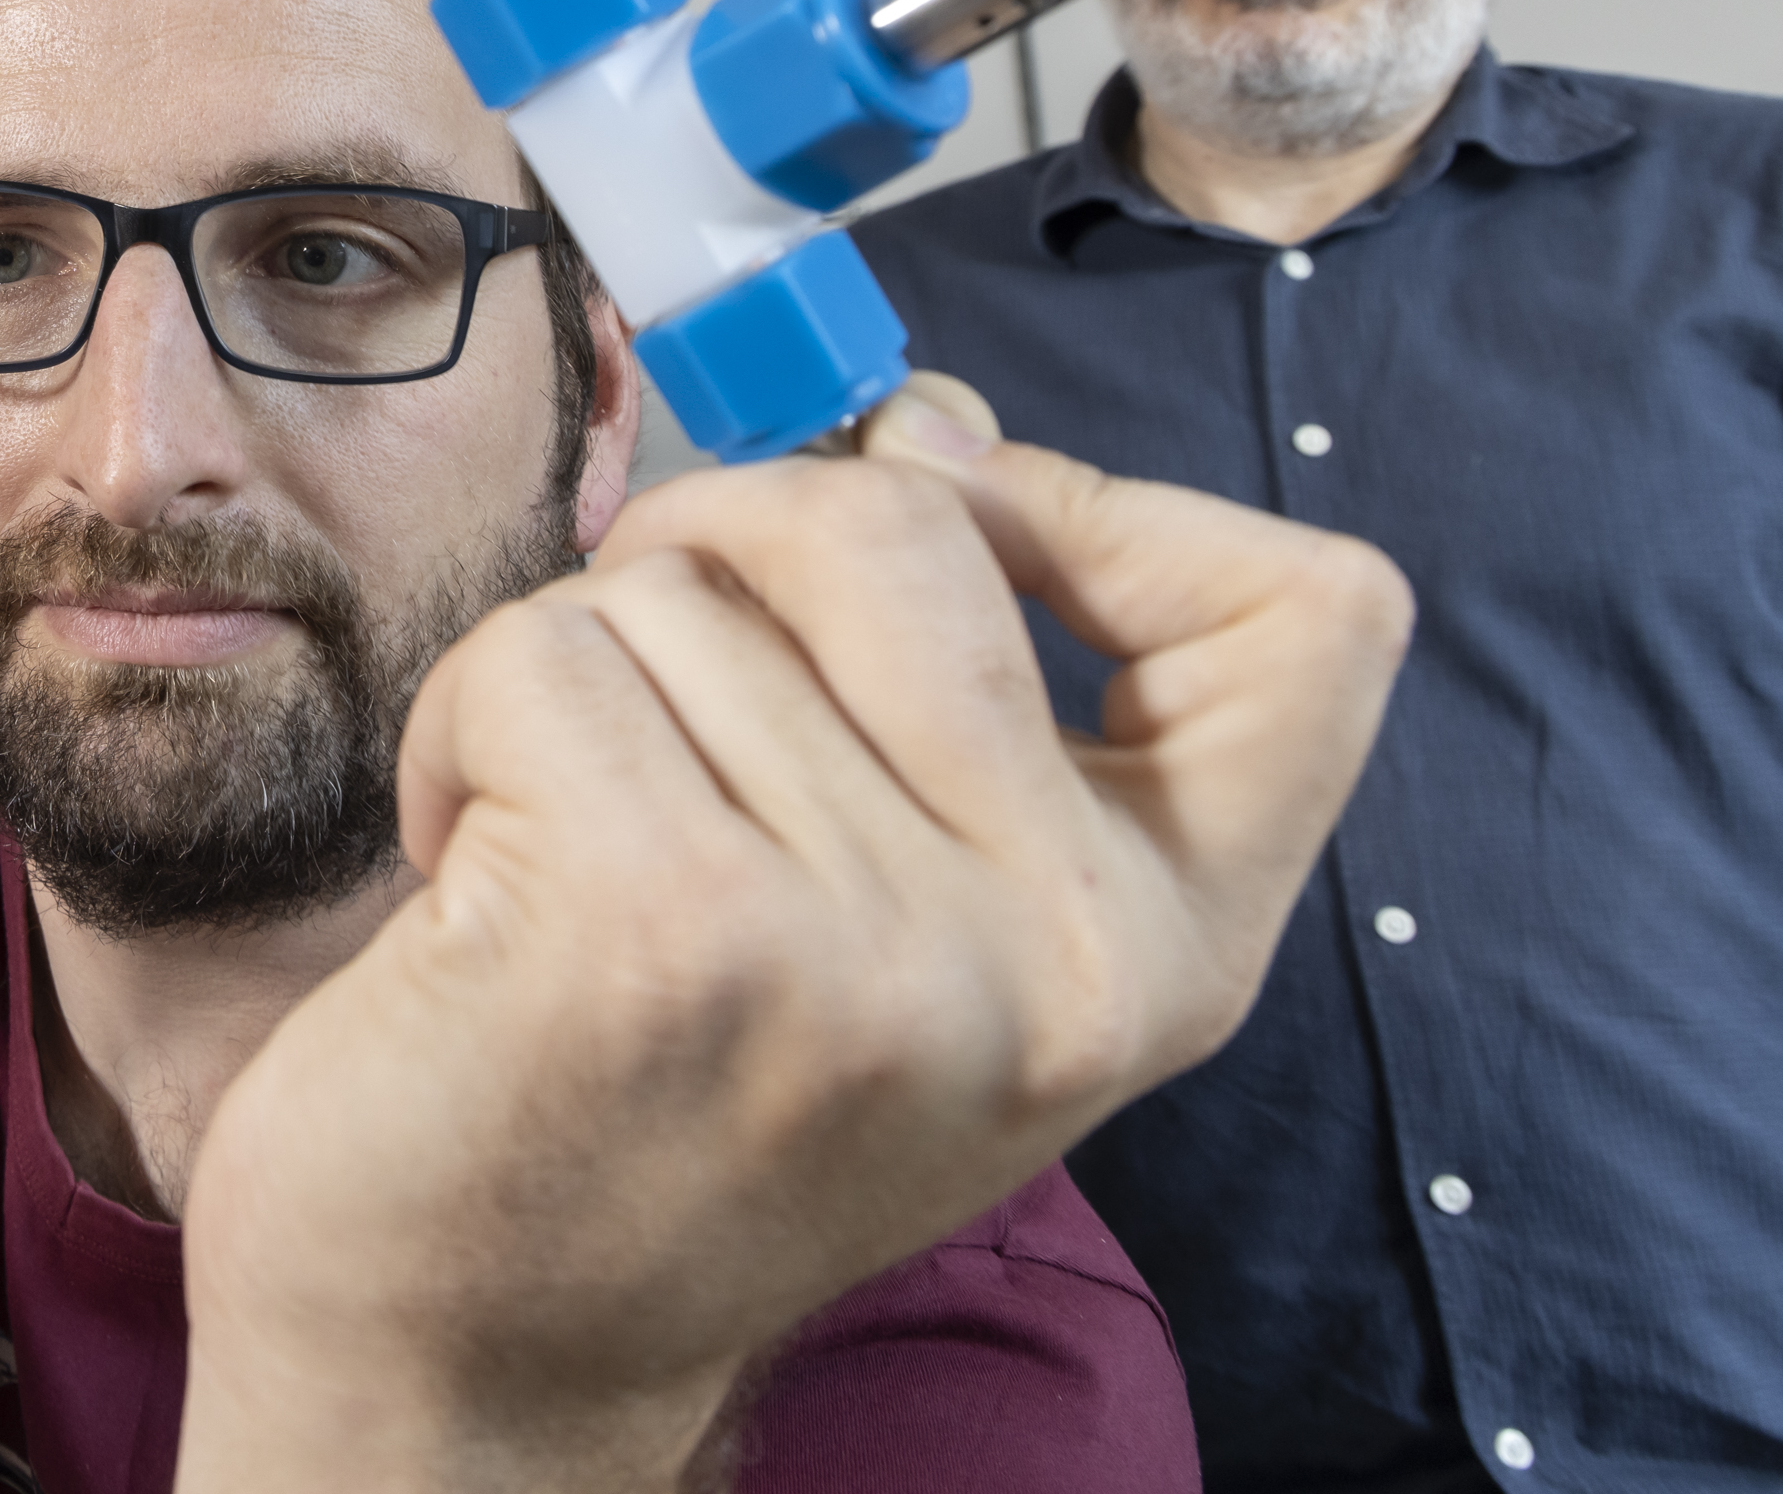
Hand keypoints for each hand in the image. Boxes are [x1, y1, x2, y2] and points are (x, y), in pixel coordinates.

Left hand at [174, 380, 1410, 1489]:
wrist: (475, 1359)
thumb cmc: (663, 1097)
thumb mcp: (911, 924)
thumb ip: (960, 700)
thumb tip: (930, 424)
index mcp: (1164, 950)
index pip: (1317, 621)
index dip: (1112, 510)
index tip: (964, 541)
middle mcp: (1058, 956)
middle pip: (912, 519)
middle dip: (730, 545)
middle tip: (658, 697)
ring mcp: (874, 940)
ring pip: (686, 581)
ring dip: (573, 674)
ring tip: (564, 851)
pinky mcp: (670, 917)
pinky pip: (545, 653)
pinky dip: (465, 731)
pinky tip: (477, 886)